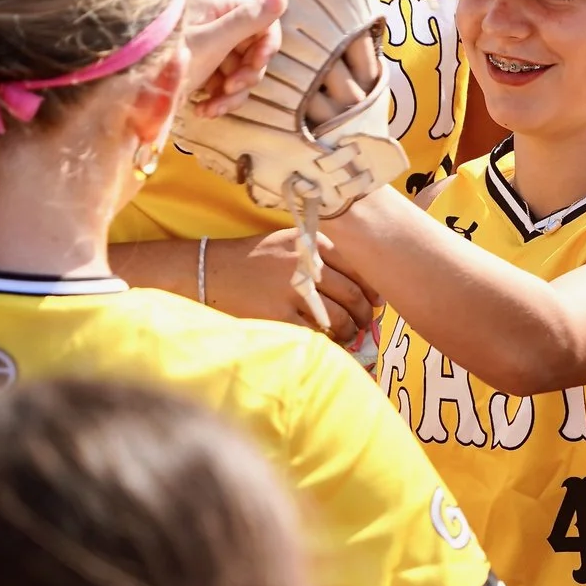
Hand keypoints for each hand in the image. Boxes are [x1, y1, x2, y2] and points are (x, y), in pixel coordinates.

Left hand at [180, 0, 285, 117]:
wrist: (131, 95)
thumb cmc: (170, 60)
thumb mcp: (213, 42)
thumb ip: (249, 21)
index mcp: (217, 4)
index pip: (262, 18)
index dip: (266, 44)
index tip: (258, 64)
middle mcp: (214, 20)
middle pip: (253, 47)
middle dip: (246, 74)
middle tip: (231, 89)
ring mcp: (208, 46)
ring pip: (241, 70)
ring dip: (233, 94)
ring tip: (212, 107)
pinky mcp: (203, 69)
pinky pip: (226, 83)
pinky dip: (220, 99)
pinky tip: (204, 111)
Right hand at [208, 229, 380, 342]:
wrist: (209, 272)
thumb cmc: (252, 260)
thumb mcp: (287, 244)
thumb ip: (320, 255)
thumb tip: (362, 285)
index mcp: (309, 243)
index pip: (356, 265)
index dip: (371, 286)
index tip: (376, 299)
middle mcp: (303, 264)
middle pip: (352, 293)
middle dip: (365, 312)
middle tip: (366, 321)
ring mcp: (291, 291)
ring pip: (340, 317)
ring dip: (350, 330)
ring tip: (349, 334)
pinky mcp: (278, 316)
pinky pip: (316, 334)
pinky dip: (328, 341)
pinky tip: (328, 342)